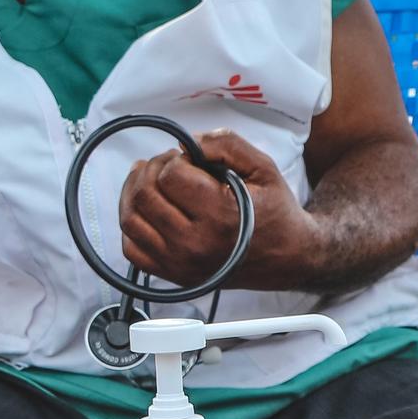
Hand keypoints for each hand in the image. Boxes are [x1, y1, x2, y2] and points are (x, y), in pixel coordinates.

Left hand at [120, 130, 342, 287]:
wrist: (287, 256)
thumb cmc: (275, 211)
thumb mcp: (263, 167)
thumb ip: (226, 145)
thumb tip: (188, 143)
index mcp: (220, 216)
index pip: (170, 175)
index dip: (175, 159)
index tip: (190, 159)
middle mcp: (195, 244)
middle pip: (145, 195)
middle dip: (152, 169)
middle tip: (169, 164)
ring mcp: (180, 263)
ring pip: (131, 219)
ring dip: (134, 191)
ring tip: (150, 179)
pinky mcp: (173, 275)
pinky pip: (132, 249)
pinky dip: (132, 224)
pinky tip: (149, 209)